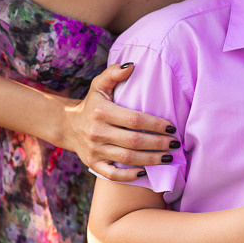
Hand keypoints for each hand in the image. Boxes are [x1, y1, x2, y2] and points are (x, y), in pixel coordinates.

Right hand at [65, 63, 179, 180]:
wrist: (68, 125)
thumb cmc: (92, 103)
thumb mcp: (99, 85)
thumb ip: (114, 73)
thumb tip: (132, 66)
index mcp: (101, 111)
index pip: (134, 119)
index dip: (155, 124)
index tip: (172, 128)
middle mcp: (97, 132)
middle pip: (134, 141)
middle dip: (158, 144)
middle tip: (175, 144)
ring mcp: (95, 150)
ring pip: (127, 159)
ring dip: (151, 160)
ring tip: (169, 158)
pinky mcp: (93, 164)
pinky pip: (113, 175)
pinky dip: (130, 176)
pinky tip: (145, 172)